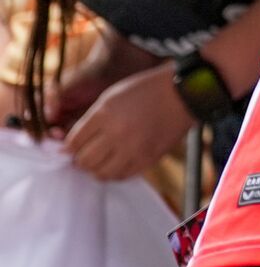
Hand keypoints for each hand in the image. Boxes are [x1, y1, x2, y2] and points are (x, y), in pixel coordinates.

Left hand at [61, 64, 192, 180]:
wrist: (184, 94)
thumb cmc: (146, 90)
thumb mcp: (112, 96)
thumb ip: (89, 121)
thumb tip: (69, 147)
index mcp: (105, 114)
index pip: (73, 143)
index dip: (70, 147)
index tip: (74, 147)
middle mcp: (117, 133)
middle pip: (84, 161)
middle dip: (81, 159)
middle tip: (87, 154)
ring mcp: (133, 148)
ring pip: (100, 173)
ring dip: (97, 168)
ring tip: (103, 159)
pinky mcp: (148, 158)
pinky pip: (122, 176)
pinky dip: (115, 172)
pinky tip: (119, 161)